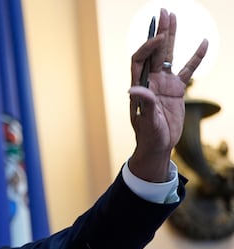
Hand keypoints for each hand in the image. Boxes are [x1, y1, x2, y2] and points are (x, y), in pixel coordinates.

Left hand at [128, 8, 207, 181]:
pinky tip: (204, 42)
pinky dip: (196, 57)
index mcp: (139, 87)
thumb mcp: (146, 122)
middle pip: (153, 51)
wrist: (158, 147)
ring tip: (174, 16)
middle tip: (164, 11)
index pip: (139, 60)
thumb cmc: (148, 137)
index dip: (147, 47)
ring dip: (172, 37)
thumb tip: (133, 88)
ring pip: (168, 56)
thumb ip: (143, 104)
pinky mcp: (176, 90)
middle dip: (159, 32)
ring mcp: (164, 84)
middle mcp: (150, 82)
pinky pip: (187, 70)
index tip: (159, 38)